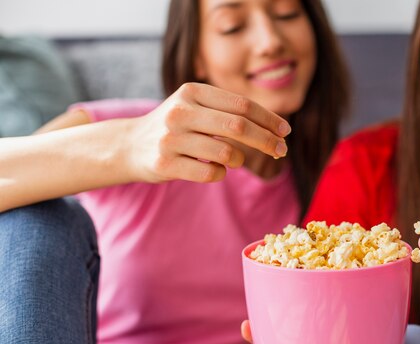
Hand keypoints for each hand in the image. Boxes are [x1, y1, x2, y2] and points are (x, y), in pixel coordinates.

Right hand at [126, 82, 289, 182]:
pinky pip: (210, 173)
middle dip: (266, 140)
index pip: (242, 105)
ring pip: (226, 153)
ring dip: (239, 159)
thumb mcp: (197, 106)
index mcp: (192, 91)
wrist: (130, 145)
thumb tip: (277, 130)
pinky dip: (221, 173)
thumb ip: (230, 111)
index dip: (268, 119)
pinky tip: (215, 169)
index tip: (285, 132)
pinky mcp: (165, 164)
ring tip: (235, 159)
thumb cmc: (177, 126)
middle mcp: (180, 112)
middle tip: (281, 151)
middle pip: (239, 127)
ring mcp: (171, 138)